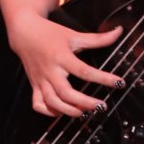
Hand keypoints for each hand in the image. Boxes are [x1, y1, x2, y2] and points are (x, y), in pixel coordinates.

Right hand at [9, 13, 123, 117]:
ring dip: (68, 110)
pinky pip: (38, 104)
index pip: (84, 71)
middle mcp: (50, 71)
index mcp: (61, 57)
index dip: (103, 78)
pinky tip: (62, 112)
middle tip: (101, 106)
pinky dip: (49, 112)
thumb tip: (118, 32)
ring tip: (84, 112)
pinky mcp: (34, 86)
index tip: (118, 83)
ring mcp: (41, 80)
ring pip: (52, 101)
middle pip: (66, 92)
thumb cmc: (50, 33)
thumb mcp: (74, 34)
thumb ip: (97, 38)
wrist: (25, 33)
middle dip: (84, 102)